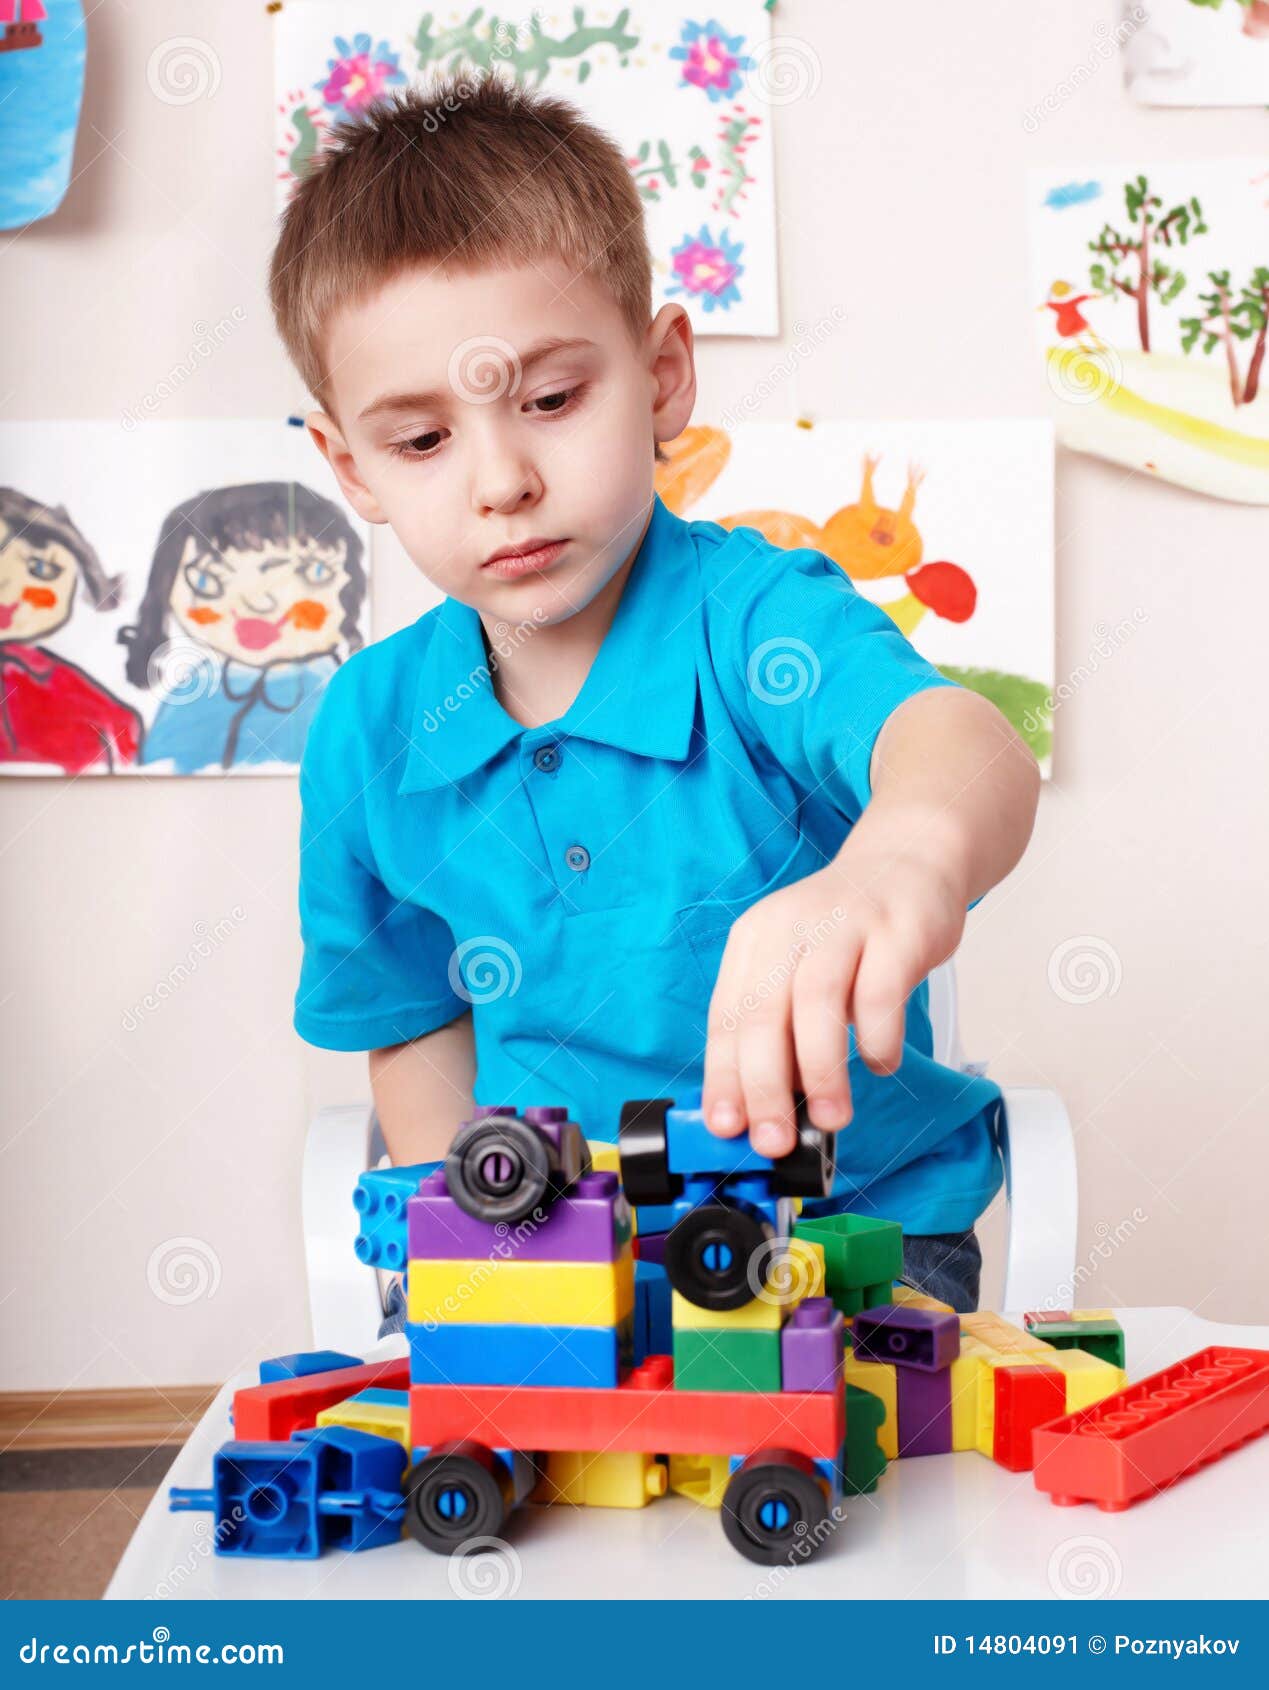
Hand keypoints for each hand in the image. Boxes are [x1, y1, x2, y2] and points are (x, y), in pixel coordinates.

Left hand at [700, 808, 969, 1158]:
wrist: (909, 861)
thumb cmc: (848, 932)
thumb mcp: (797, 968)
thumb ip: (780, 1028)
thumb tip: (766, 1108)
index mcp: (754, 941)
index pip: (725, 1017)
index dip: (723, 1076)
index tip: (726, 1128)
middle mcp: (790, 928)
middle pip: (763, 1014)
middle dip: (765, 1087)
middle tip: (775, 1139)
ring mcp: (843, 924)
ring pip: (816, 1002)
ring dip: (821, 1070)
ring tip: (831, 1116)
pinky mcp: (896, 930)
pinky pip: (881, 993)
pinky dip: (877, 1038)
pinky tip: (881, 1063)